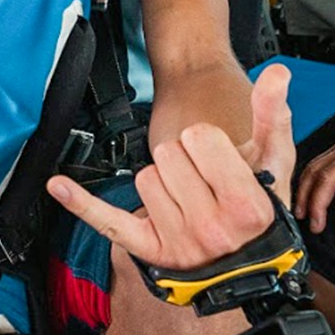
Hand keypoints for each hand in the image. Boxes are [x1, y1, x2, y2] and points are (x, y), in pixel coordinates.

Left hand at [48, 64, 294, 271]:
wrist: (249, 259)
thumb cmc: (260, 208)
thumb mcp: (275, 163)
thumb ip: (272, 115)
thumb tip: (275, 75)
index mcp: (245, 205)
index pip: (199, 138)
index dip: (207, 142)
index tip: (219, 159)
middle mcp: (211, 229)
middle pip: (166, 156)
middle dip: (184, 162)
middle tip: (205, 183)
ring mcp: (179, 242)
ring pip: (143, 179)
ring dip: (163, 183)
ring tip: (190, 201)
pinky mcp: (148, 249)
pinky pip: (108, 220)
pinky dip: (81, 203)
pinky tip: (58, 186)